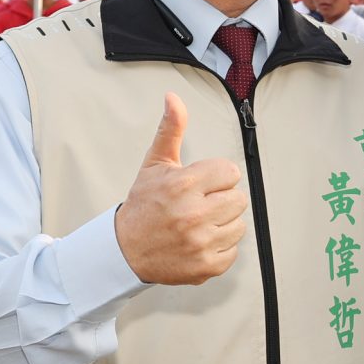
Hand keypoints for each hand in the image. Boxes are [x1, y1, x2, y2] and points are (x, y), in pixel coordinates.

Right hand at [114, 95, 248, 285]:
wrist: (125, 251)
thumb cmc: (143, 205)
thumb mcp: (155, 164)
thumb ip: (170, 130)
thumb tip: (173, 97)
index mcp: (184, 185)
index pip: (231, 173)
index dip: (216, 177)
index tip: (200, 185)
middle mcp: (193, 214)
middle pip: (239, 199)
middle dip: (221, 199)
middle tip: (199, 205)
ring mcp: (201, 243)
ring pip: (239, 225)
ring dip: (223, 224)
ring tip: (199, 224)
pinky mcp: (206, 266)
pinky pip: (233, 250)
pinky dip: (219, 247)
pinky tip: (199, 242)